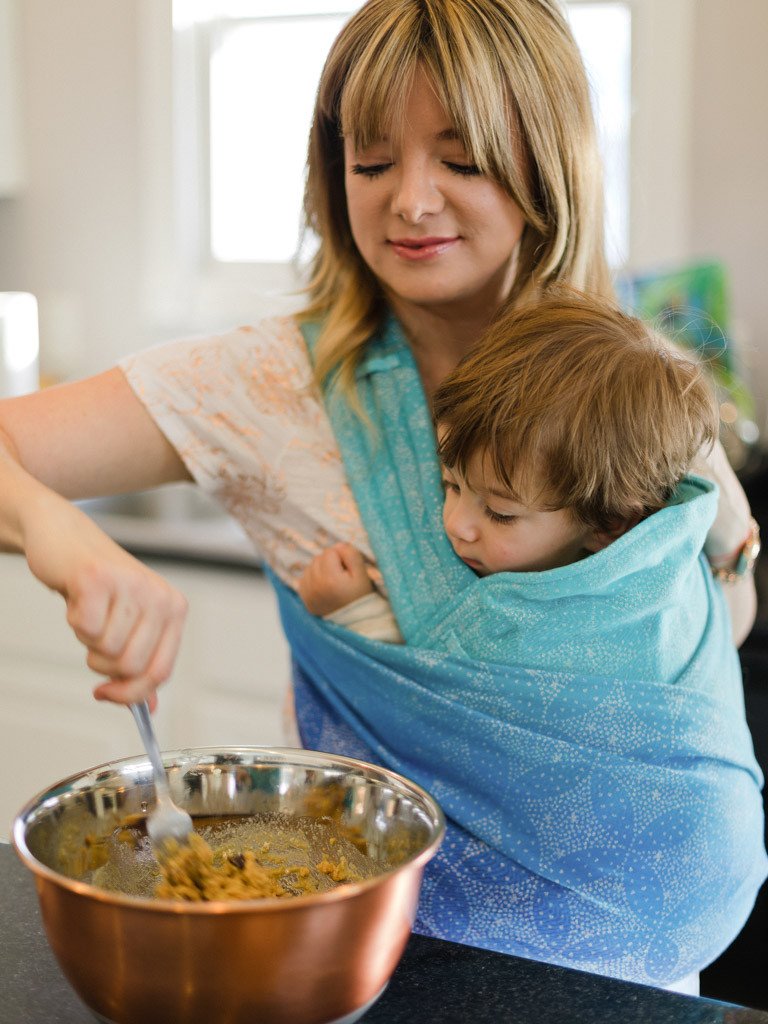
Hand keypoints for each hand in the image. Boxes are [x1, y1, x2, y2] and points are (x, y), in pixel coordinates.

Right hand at [23, 492, 187, 704]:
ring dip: (86, 639)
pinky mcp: (98, 578)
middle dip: (102, 663)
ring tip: (89, 610)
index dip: (131, 694)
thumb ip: (142, 665)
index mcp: (174, 610)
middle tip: (95, 635)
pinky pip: (84, 629)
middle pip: (130, 667)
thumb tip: (150, 709)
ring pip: (105, 650)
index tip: (106, 694)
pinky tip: (78, 599)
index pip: (160, 672)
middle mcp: (160, 596)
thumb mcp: (129, 625)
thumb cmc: (99, 586)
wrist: (65, 538)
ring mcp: (131, 585)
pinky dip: (73, 621)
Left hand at [298, 543, 373, 616]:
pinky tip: (324, 586)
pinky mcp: (304, 597)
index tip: (348, 571)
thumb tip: (338, 545)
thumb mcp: (363, 575)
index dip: (342, 558)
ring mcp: (307, 592)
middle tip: (342, 577)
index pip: (330, 551)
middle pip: (319, 558)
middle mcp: (315, 585)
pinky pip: (305, 577)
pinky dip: (314, 578)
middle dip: (330, 562)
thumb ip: (351, 555)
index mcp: (330, 579)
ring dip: (321, 569)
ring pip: (311, 566)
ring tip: (333, 582)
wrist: (354, 621)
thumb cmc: (360, 596)